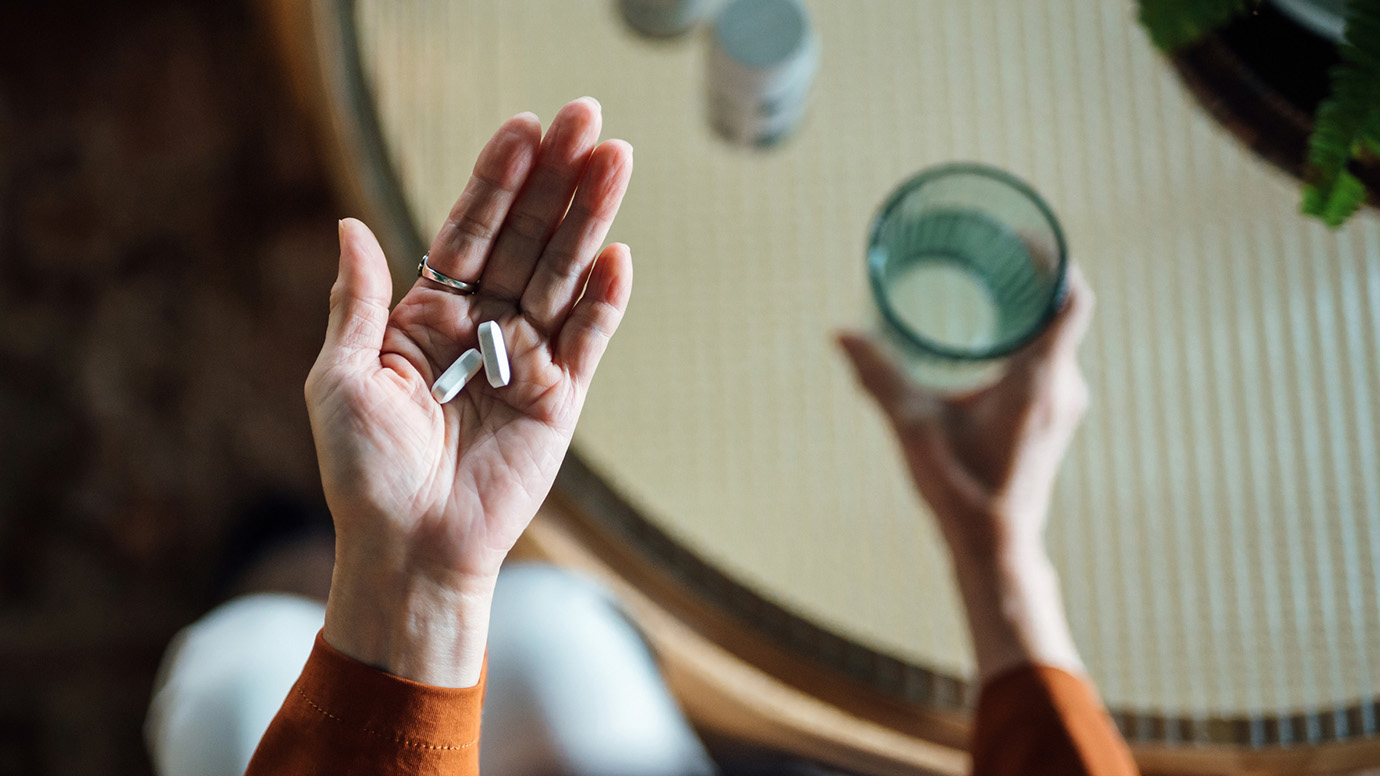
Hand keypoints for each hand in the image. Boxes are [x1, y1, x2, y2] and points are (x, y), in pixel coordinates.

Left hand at [305, 98, 632, 685]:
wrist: (409, 548)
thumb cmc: (364, 471)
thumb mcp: (339, 378)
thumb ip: (359, 302)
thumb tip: (352, 225)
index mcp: (426, 316)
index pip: (469, 231)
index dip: (496, 180)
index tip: (523, 128)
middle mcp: (481, 328)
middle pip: (525, 238)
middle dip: (556, 179)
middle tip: (589, 119)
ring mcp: (525, 360)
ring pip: (562, 275)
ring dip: (589, 220)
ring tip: (615, 160)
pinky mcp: (559, 399)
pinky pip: (587, 340)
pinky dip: (603, 300)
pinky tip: (617, 254)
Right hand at [840, 268, 1093, 680]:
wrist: (995, 545)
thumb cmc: (959, 489)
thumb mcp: (913, 428)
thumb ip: (878, 377)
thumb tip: (840, 333)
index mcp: (1039, 380)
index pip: (1070, 298)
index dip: (1053, 258)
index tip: (1020, 236)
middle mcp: (1063, 386)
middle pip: (1063, 309)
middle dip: (1033, 274)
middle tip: (993, 247)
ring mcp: (1064, 404)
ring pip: (1058, 335)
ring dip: (1031, 305)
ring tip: (991, 280)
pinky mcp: (1054, 417)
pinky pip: (1052, 357)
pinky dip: (1029, 334)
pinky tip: (996, 331)